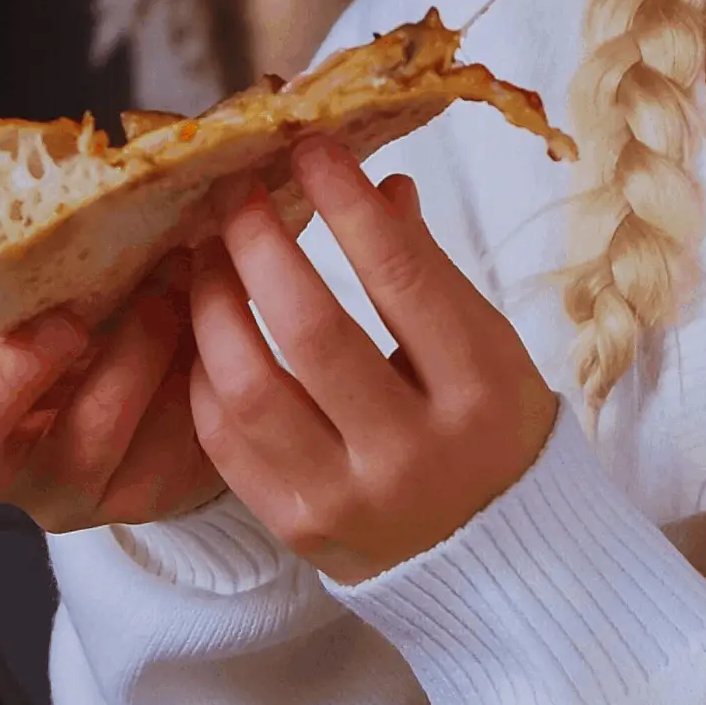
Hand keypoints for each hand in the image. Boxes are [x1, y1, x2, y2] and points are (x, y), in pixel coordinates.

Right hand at [0, 170, 276, 531]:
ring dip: (130, 346)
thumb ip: (30, 252)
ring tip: (167, 282)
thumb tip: (55, 161)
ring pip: (80, 440)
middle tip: (67, 316)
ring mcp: (67, 487)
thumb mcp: (54, 282)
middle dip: (9, 373)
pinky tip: (198, 315)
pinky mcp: (141, 492)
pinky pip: (160, 437)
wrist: (188, 372)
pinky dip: (182, 362)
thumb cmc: (102, 307)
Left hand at [187, 136, 560, 585]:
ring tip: (209, 256)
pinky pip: (226, 443)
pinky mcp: (296, 529)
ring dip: (215, 305)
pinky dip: (207, 374)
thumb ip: (425, 267)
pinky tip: (209, 330)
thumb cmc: (490, 424)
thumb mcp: (487, 342)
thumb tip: (372, 182)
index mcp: (478, 391)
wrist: (498, 557)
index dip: (347, 203)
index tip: (310, 146)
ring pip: (249, 389)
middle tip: (240, 193)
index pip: (401, 278)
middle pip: (310, 331)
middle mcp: (412, 454)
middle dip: (261, 244)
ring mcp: (347, 500)